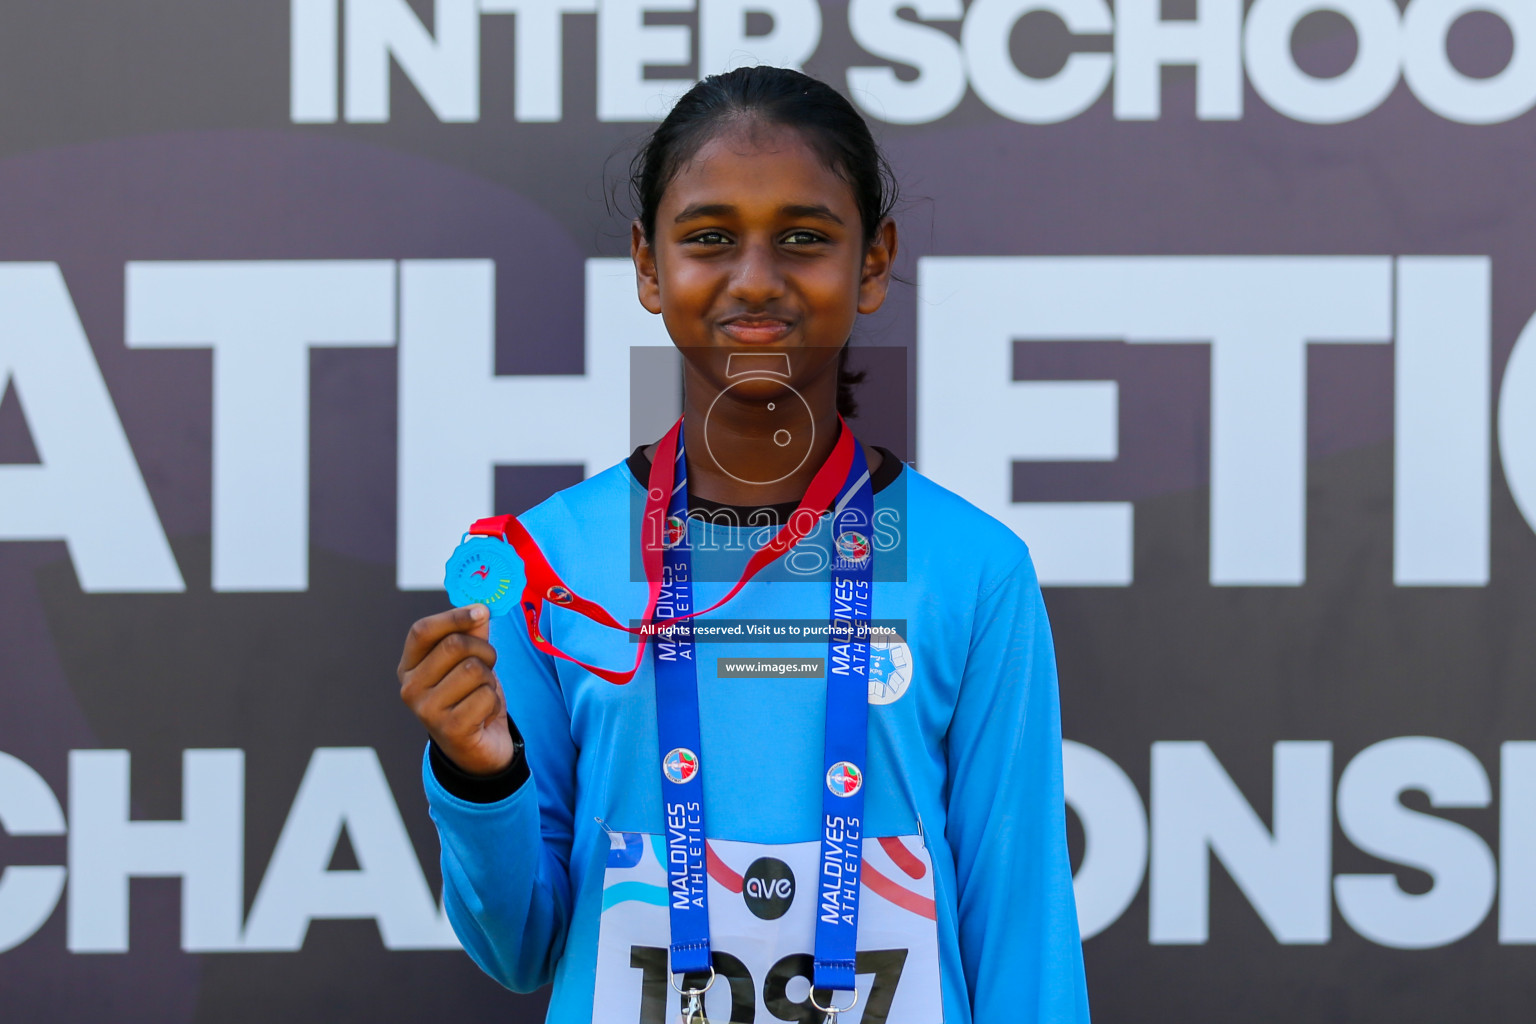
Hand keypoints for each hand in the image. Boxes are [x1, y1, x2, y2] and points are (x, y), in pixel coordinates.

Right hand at [398, 604, 515, 776]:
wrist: (478, 749)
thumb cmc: (470, 698)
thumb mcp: (469, 661)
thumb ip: (472, 633)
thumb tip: (480, 607)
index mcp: (409, 667)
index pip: (422, 631)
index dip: (453, 616)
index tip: (482, 610)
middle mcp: (410, 688)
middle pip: (454, 646)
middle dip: (484, 650)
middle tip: (490, 663)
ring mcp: (426, 711)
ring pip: (474, 670)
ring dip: (490, 679)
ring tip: (483, 693)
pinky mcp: (449, 729)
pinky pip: (485, 696)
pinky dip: (494, 701)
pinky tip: (484, 714)